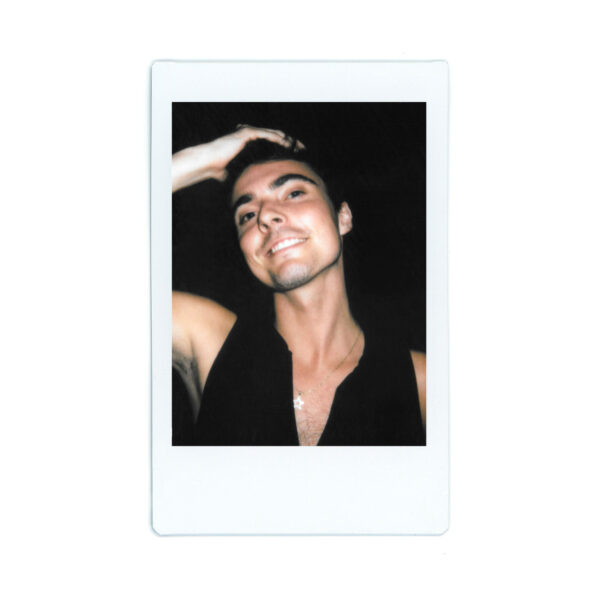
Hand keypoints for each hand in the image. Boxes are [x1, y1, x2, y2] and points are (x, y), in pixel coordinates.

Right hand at [172, 125, 303, 191]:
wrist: (209, 163)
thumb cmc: (220, 171)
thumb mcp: (240, 174)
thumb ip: (248, 177)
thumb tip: (252, 192)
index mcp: (251, 145)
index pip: (272, 145)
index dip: (285, 150)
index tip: (297, 157)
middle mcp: (251, 136)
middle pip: (277, 138)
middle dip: (290, 143)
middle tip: (303, 150)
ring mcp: (249, 133)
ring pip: (274, 134)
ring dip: (288, 140)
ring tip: (299, 146)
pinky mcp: (247, 132)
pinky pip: (267, 134)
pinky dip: (278, 138)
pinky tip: (288, 144)